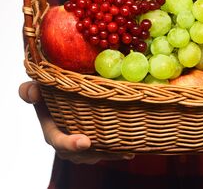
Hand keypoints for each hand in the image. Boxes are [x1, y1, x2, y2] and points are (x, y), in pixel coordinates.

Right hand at [19, 81, 134, 163]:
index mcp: (51, 130)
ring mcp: (80, 146)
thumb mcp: (39, 89)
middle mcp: (66, 143)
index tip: (86, 142)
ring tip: (124, 150)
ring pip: (94, 155)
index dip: (70, 143)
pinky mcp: (93, 145)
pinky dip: (117, 153)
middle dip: (94, 153)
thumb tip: (32, 90)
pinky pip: (105, 153)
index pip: (58, 141)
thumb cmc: (51, 92)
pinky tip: (130, 151)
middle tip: (113, 149)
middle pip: (80, 153)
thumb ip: (31, 91)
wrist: (64, 97)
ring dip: (108, 154)